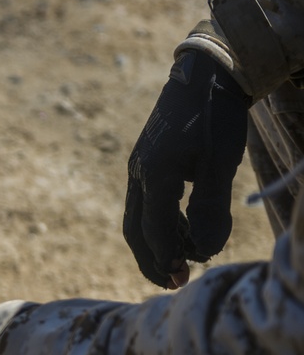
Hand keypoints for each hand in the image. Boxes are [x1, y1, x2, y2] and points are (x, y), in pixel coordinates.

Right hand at [124, 50, 249, 288]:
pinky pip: (145, 203)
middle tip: (173, 283)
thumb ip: (210, 209)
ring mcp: (139, 167)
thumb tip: (204, 252)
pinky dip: (160, 224)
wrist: (208, 71)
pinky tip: (182, 230)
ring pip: (138, 218)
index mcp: (153, 174)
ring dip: (156, 244)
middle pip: (135, 231)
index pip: (154, 230)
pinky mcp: (147, 162)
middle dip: (152, 260)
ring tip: (182, 260)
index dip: (168, 257)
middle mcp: (138, 173)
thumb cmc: (217, 116)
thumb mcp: (220, 164)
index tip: (184, 279)